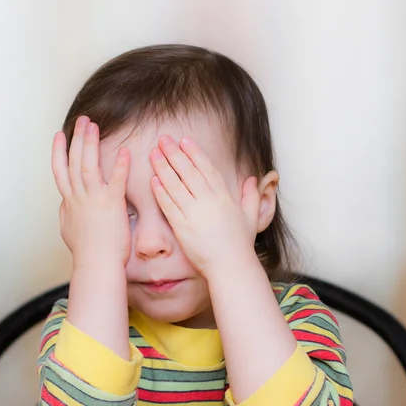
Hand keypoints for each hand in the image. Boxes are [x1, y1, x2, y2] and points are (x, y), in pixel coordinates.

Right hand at [52, 116, 130, 268]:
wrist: (96, 265)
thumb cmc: (86, 252)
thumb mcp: (68, 230)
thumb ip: (66, 214)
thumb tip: (64, 205)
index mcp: (69, 202)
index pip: (60, 170)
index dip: (58, 151)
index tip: (60, 134)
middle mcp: (78, 197)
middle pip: (74, 161)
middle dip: (77, 138)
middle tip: (82, 120)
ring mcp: (94, 200)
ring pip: (88, 165)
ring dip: (90, 143)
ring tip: (94, 125)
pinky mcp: (112, 205)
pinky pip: (116, 181)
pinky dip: (119, 165)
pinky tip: (125, 151)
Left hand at [149, 135, 259, 276]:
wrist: (230, 266)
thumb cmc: (240, 244)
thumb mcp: (250, 217)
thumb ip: (250, 197)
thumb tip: (252, 180)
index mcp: (224, 197)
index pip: (206, 169)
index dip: (194, 153)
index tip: (184, 140)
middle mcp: (208, 202)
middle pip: (188, 172)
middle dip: (174, 154)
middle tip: (163, 139)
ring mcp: (194, 214)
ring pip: (175, 186)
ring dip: (163, 168)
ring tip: (153, 154)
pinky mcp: (182, 228)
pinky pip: (169, 206)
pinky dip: (161, 193)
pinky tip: (153, 181)